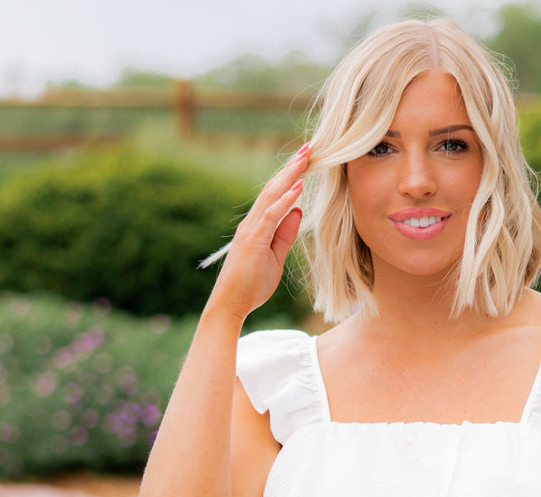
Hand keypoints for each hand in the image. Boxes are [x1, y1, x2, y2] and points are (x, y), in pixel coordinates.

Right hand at [205, 143, 309, 322]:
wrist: (231, 305)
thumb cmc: (251, 285)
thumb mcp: (276, 257)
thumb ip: (285, 234)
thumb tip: (298, 212)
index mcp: (258, 226)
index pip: (276, 196)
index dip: (291, 177)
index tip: (307, 161)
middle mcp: (252, 223)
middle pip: (274, 188)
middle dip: (292, 167)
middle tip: (309, 147)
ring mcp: (251, 230)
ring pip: (271, 195)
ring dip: (289, 175)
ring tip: (306, 156)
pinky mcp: (253, 240)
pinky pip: (271, 215)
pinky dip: (284, 199)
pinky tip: (297, 186)